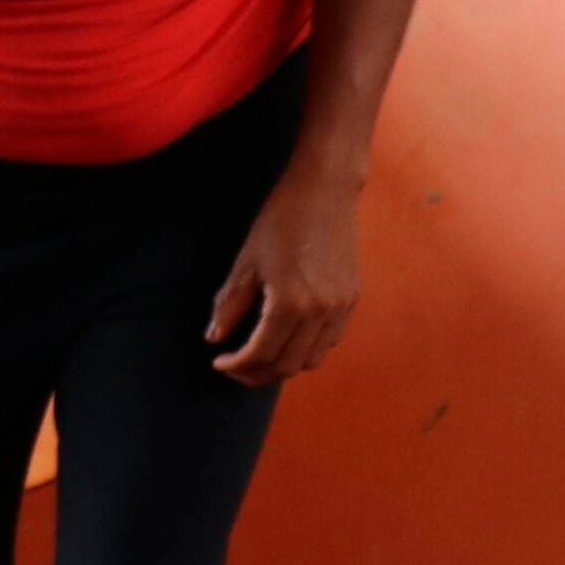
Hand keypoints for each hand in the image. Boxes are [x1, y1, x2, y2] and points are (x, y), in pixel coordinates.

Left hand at [204, 165, 363, 382]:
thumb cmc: (280, 220)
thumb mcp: (247, 261)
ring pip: (311, 360)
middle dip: (256, 374)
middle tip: (236, 367)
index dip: (236, 365)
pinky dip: (307, 350)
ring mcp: (339, 307)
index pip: (260, 354)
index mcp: (289, 302)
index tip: (219, 362)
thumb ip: (230, 304)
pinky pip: (329, 341)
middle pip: (287, 366)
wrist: (325, 191)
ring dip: (283, 366)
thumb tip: (214, 339)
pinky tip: (288, 338)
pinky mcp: (351, 299)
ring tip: (260, 357)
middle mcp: (319, 311)